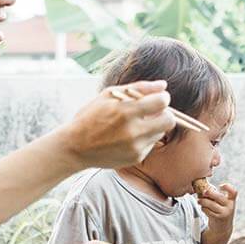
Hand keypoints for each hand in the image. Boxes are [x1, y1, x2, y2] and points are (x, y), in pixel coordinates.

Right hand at [58, 80, 174, 168]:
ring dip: (154, 126)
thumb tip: (163, 85)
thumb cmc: (91, 117)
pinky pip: (151, 144)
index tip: (157, 99)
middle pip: (169, 121)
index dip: (163, 98)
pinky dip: (144, 138)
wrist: (75, 147)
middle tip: (153, 112)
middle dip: (165, 113)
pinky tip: (128, 137)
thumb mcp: (109, 95)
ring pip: (161, 133)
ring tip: (136, 124)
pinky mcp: (136, 158)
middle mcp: (133, 131)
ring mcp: (136, 147)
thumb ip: (139, 88)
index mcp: (126, 111)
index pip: (162, 102)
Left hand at [198, 182, 237, 229]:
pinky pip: (207, 211)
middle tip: (203, 192)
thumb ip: (216, 196)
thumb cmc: (221, 211)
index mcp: (232, 200)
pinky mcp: (218, 218)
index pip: (234, 192)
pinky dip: (203, 208)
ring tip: (199, 201)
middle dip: (209, 193)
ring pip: (211, 204)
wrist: (222, 228)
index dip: (227, 187)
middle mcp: (230, 206)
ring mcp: (224, 213)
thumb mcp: (223, 204)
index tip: (220, 187)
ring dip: (203, 201)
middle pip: (219, 196)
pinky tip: (203, 208)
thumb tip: (204, 189)